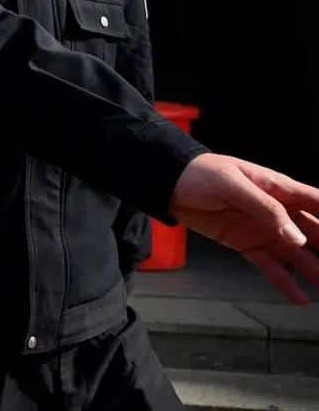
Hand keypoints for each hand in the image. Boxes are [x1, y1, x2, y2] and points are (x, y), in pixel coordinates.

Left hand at [171, 154, 318, 303]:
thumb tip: (296, 238)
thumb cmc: (200, 174)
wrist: (168, 184)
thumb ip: (264, 208)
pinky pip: (270, 266)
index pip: (317, 203)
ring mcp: (263, 229)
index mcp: (279, 188)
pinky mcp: (246, 244)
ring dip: (315, 271)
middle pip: (314, 232)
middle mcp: (278, 211)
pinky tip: (301, 298)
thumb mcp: (232, 184)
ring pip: (297, 254)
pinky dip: (286, 282)